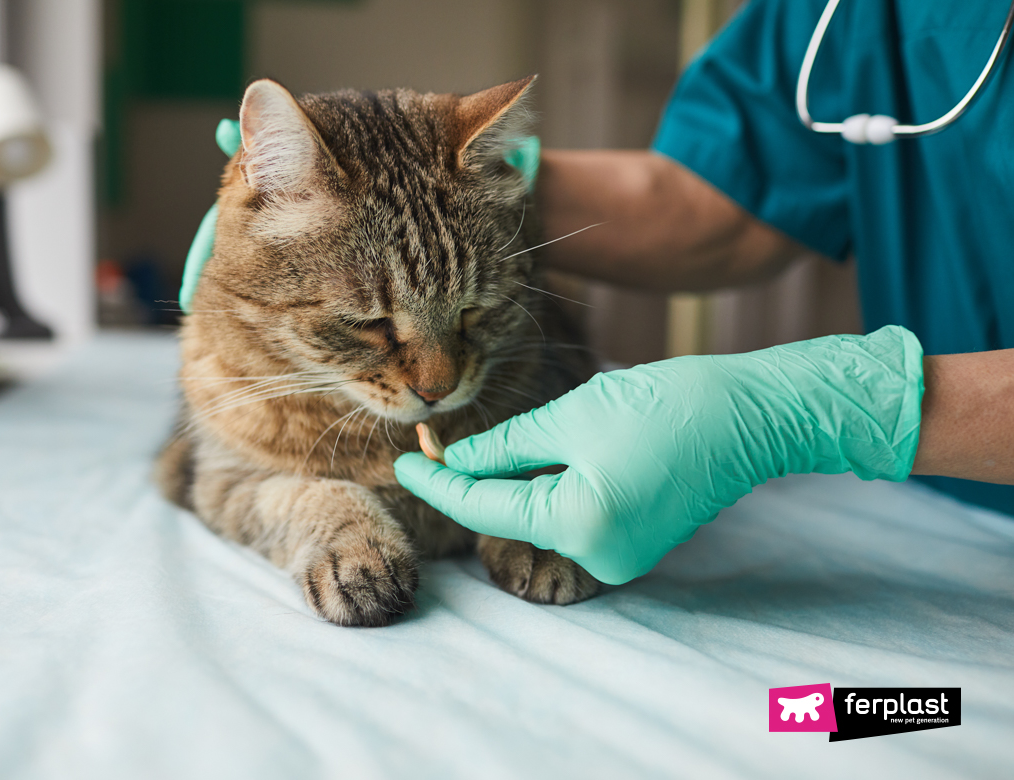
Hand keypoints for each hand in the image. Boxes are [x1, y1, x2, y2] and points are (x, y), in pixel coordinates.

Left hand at [395, 326, 923, 584]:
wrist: (751, 415)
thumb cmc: (667, 405)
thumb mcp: (570, 416)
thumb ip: (504, 446)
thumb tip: (455, 460)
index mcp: (577, 526)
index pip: (482, 508)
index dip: (438, 482)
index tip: (404, 461)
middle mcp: (597, 557)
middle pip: (510, 517)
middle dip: (475, 479)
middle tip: (438, 440)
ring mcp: (620, 557)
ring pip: (541, 517)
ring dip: (515, 482)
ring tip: (502, 441)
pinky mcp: (635, 545)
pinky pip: (573, 518)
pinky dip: (551, 489)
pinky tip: (548, 456)